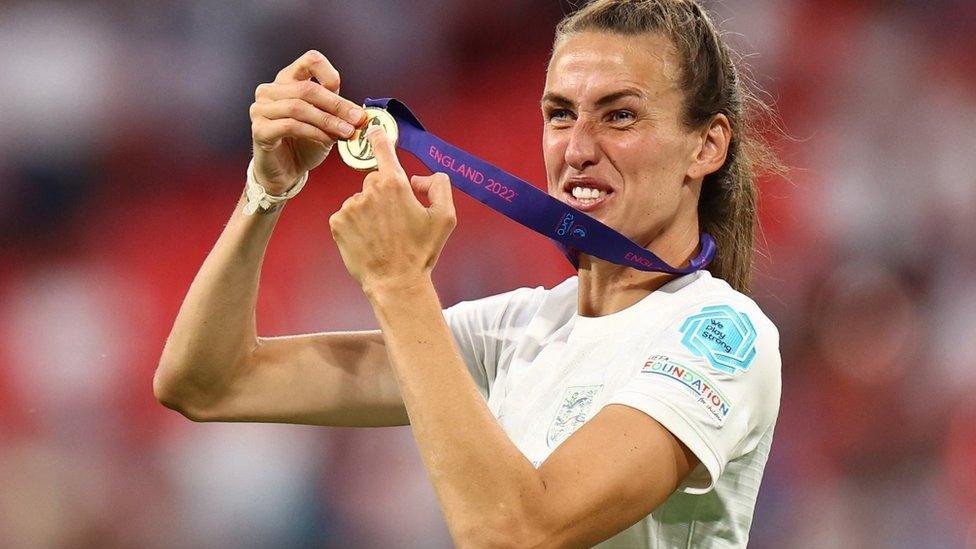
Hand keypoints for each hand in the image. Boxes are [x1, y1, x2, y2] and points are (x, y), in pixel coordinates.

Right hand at [249, 50, 366, 193]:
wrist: (285, 172)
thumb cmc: (305, 144)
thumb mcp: (326, 122)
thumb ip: (337, 111)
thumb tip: (359, 112)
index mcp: (287, 80)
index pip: (309, 60)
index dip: (329, 73)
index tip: (345, 91)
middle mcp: (270, 91)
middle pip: (308, 89)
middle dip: (337, 105)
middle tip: (357, 119)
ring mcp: (261, 109)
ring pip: (299, 107)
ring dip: (327, 121)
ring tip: (346, 132)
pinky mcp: (260, 130)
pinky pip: (290, 126)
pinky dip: (313, 132)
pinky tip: (327, 140)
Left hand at [329, 127, 456, 293]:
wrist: (396, 282)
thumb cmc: (421, 251)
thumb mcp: (445, 217)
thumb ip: (439, 185)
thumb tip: (418, 178)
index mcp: (395, 185)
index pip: (383, 149)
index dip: (379, 137)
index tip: (374, 130)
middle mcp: (369, 191)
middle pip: (373, 181)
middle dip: (383, 195)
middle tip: (395, 222)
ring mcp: (350, 207)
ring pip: (359, 200)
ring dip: (368, 212)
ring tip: (381, 236)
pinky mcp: (337, 222)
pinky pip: (346, 215)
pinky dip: (354, 225)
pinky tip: (367, 241)